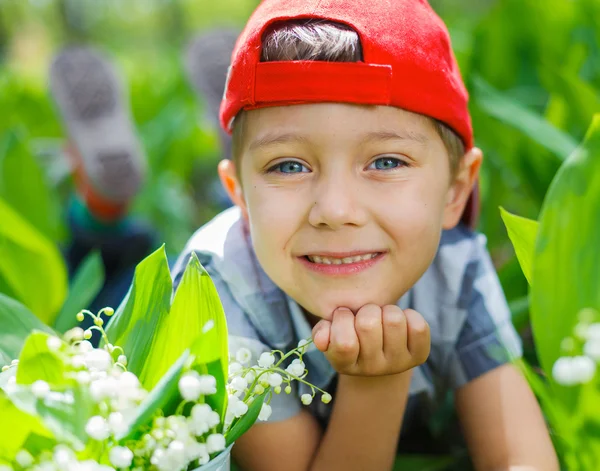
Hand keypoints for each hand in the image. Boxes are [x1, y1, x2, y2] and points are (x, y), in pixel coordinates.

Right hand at [311, 304, 429, 375]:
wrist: (379, 350)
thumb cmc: (351, 333)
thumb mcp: (332, 333)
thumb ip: (322, 332)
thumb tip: (320, 339)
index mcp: (346, 365)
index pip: (344, 343)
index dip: (342, 319)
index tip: (344, 314)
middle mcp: (373, 369)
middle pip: (369, 325)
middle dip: (366, 310)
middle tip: (366, 315)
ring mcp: (398, 364)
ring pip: (394, 320)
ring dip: (386, 309)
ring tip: (382, 316)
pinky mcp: (419, 356)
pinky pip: (418, 326)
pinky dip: (409, 314)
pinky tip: (400, 322)